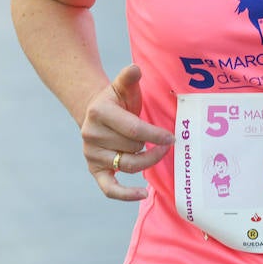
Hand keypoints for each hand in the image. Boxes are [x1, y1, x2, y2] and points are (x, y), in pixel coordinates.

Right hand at [80, 64, 174, 201]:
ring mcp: (91, 154)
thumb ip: (129, 77)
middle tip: (163, 141)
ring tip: (156, 153)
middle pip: (132, 148)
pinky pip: (109, 188)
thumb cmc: (116, 99)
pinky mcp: (94, 169)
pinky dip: (125, 194)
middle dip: (150, 145)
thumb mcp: (122, 86)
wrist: (95, 111)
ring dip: (145, 161)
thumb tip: (135, 69)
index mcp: (99, 112)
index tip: (172, 138)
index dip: (155, 135)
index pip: (133, 129)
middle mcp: (91, 134)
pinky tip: (143, 193)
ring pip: (126, 165)